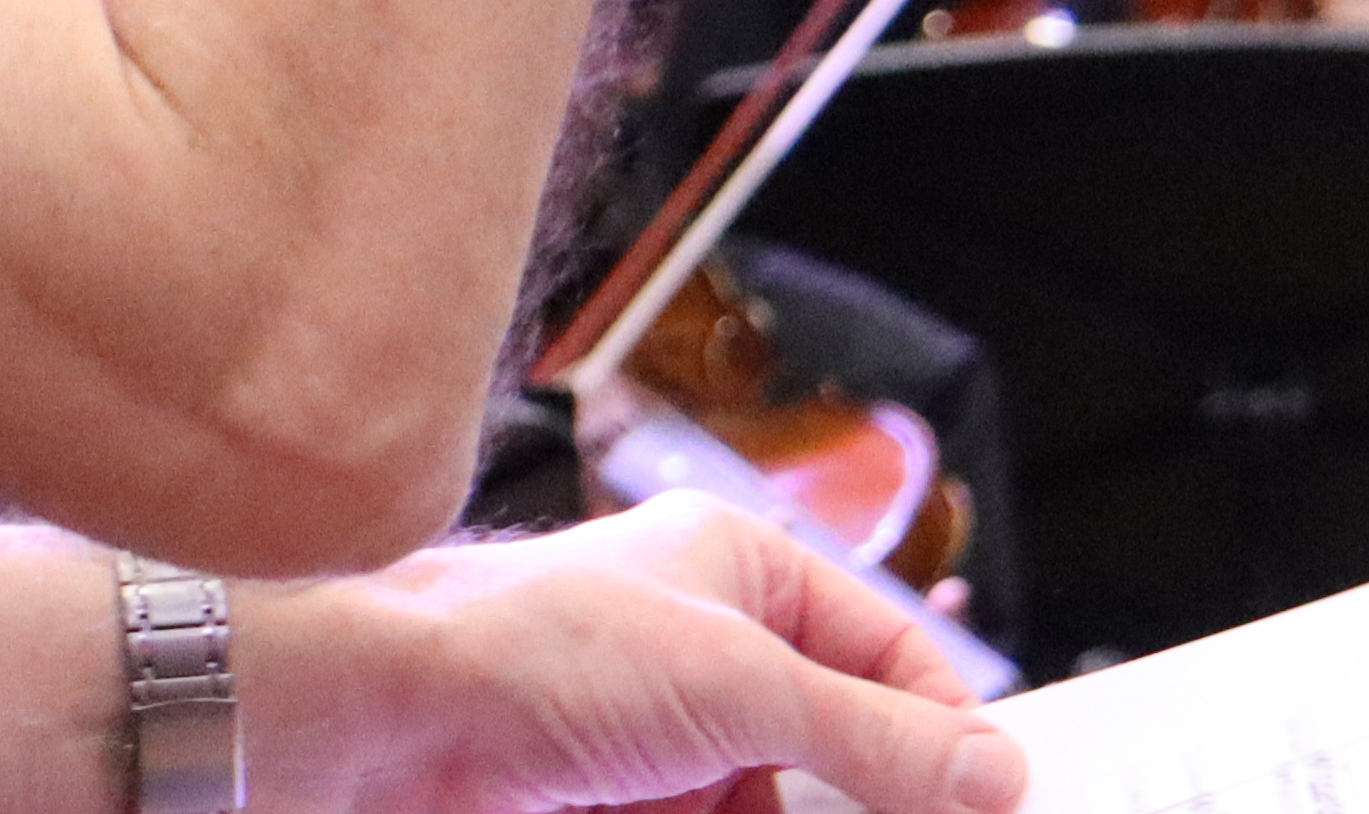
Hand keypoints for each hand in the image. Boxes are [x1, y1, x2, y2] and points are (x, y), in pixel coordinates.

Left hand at [253, 497, 1023, 813]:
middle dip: (883, 802)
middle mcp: (711, 662)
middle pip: (842, 756)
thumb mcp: (735, 684)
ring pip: (779, 812)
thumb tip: (992, 771)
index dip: (947, 737)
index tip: (996, 810)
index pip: (893, 660)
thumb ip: (870, 736)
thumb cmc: (530, 649)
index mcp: (747, 577)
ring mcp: (665, 754)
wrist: (372, 729)